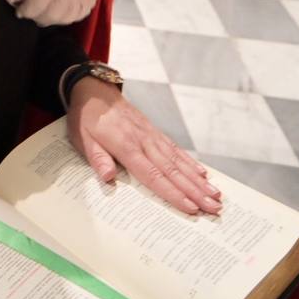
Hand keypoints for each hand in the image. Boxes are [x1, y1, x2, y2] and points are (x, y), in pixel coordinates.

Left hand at [18, 0, 102, 24]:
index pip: (35, 6)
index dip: (24, 11)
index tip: (20, 11)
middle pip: (48, 16)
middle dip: (36, 16)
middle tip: (30, 12)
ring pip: (62, 20)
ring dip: (49, 18)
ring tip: (43, 12)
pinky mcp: (90, 0)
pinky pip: (74, 17)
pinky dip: (64, 17)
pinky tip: (57, 10)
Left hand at [67, 78, 220, 214]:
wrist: (93, 89)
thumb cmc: (86, 117)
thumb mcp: (82, 138)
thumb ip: (97, 158)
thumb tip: (108, 178)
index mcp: (126, 147)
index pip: (153, 175)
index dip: (172, 194)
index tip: (190, 208)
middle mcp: (144, 142)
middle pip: (173, 171)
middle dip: (195, 192)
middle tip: (214, 208)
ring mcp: (152, 136)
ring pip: (179, 162)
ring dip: (198, 180)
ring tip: (216, 195)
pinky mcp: (154, 132)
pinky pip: (175, 150)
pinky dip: (191, 163)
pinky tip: (203, 174)